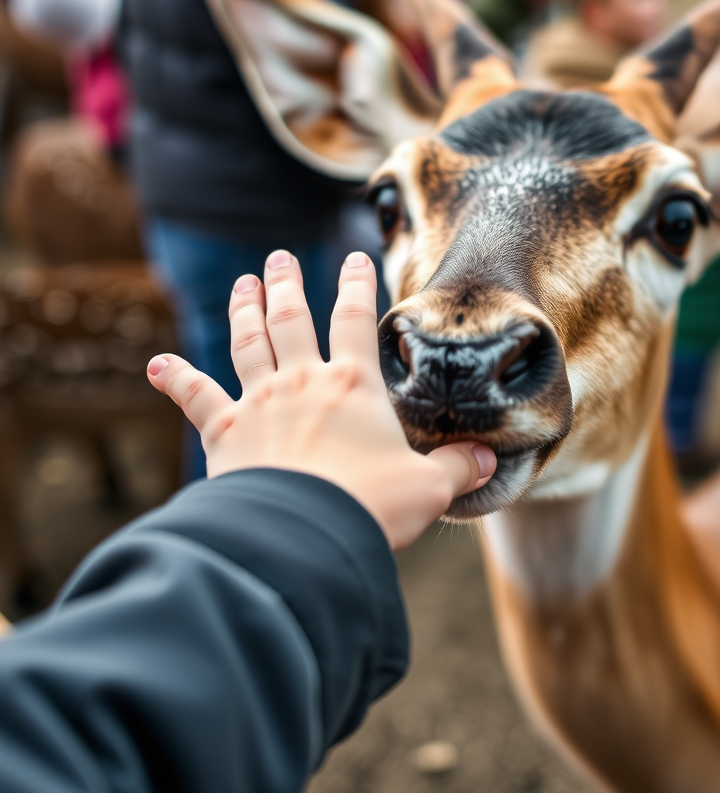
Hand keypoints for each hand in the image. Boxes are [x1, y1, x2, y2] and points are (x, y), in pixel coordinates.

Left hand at [147, 251, 495, 549]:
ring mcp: (258, 402)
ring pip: (247, 342)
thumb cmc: (371, 506)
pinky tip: (155, 362)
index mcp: (353, 385)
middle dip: (286, 283)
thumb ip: (458, 468)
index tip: (356, 257)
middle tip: (279, 257)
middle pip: (291, 318)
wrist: (302, 535)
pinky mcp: (223, 433)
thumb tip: (491, 460)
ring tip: (242, 282)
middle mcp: (302, 381)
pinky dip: (174, 378)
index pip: (353, 319)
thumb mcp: (429, 488)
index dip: (355, 285)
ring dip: (243, 309)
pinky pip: (195, 396)